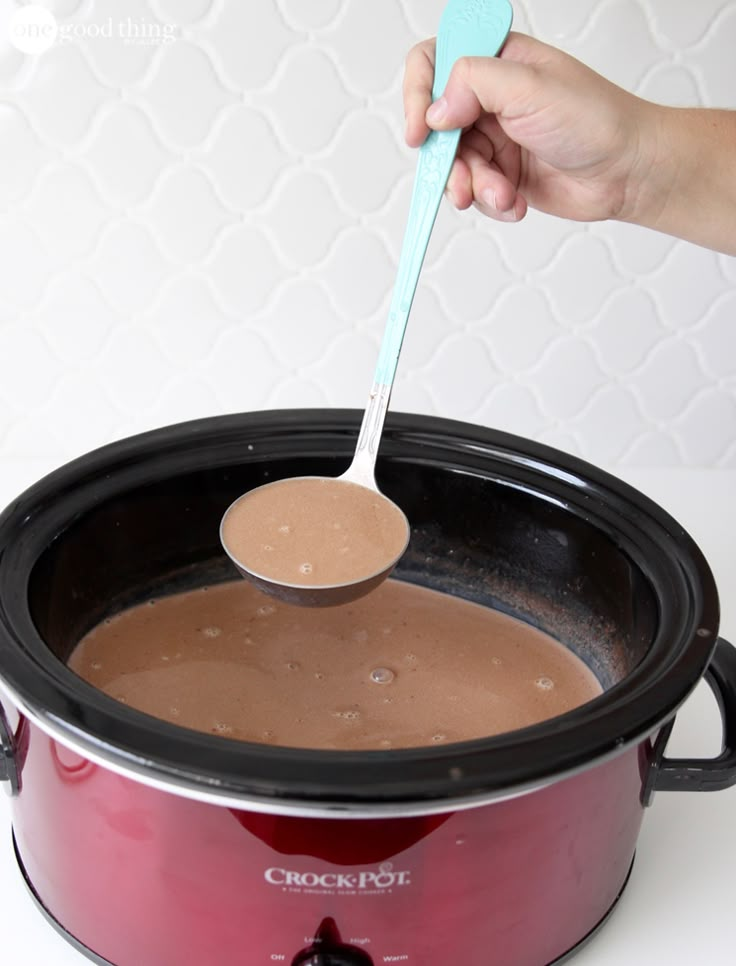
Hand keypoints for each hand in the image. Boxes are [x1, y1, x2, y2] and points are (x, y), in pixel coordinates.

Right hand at [403, 32, 649, 225]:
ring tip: (501, 195)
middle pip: (437, 125)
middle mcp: (491, 97)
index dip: (419, 94)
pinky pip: (474, 191)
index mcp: (497, 60)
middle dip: (448, 160)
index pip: (435, 62)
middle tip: (461, 183)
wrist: (627, 172)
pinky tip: (514, 203)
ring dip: (474, 186)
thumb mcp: (531, 88)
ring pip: (453, 165)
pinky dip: (490, 202)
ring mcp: (495, 137)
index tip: (422, 131)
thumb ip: (475, 84)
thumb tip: (435, 110)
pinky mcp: (502, 174)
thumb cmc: (596, 120)